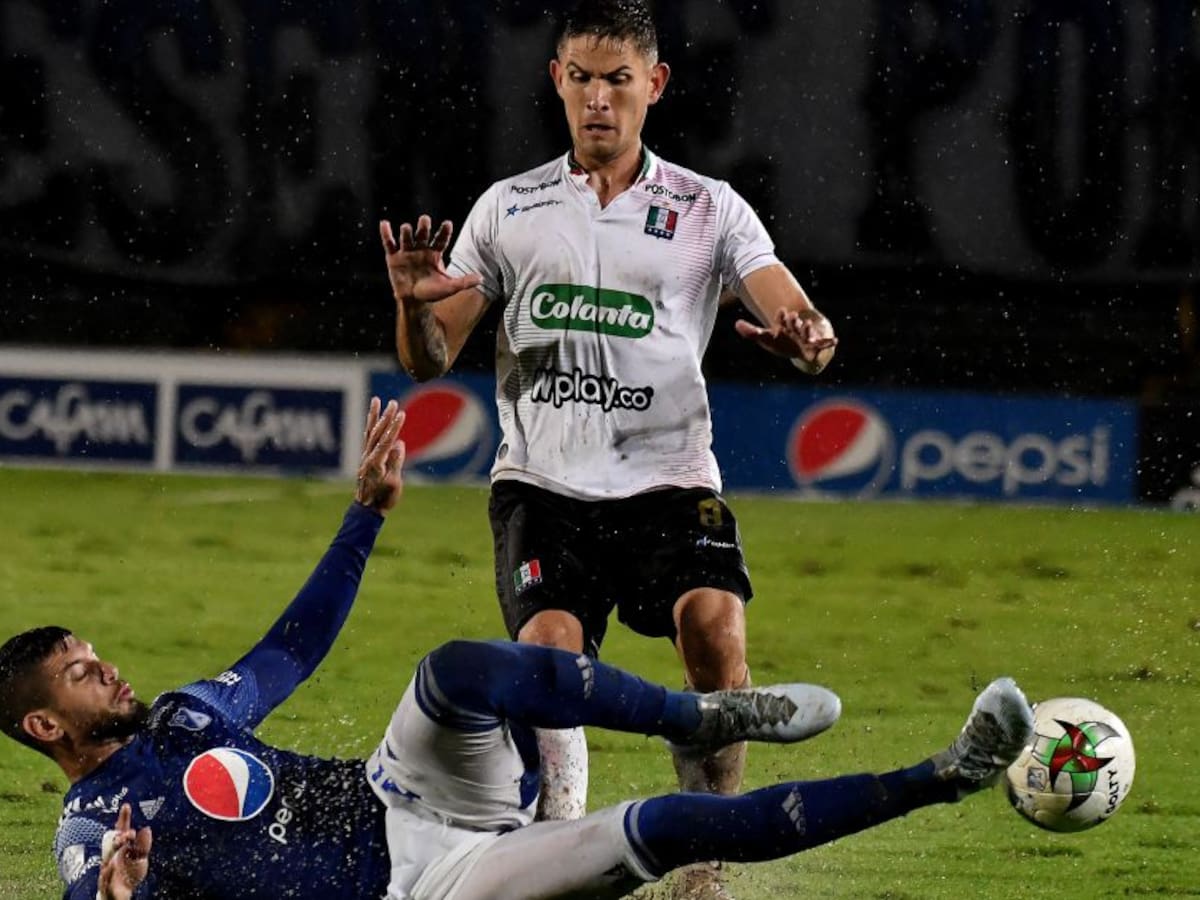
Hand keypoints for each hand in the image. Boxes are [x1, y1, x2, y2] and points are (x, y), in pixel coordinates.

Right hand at [98, 803, 150, 899]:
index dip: (123, 819)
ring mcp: (107, 870)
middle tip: (129, 834)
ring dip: (113, 851)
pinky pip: (104, 881)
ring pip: (106, 860)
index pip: (121, 832)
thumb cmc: (130, 873)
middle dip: (119, 838)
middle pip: (113, 845)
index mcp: (121, 848)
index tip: (126, 805)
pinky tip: (108, 870)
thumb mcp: (140, 857)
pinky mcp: (106, 886)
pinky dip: (105, 877)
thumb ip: (143, 844)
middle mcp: (112, 857)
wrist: (121, 894)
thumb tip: (146, 829)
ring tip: (121, 846)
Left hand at [355, 397, 405, 512]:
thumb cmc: (382, 498)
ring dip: (374, 416)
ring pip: (370, 432)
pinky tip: (373, 419)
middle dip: (385, 416)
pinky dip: (371, 427)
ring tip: (376, 400)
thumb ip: (396, 462)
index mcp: (375, 463)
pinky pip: (368, 438)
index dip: (394, 427)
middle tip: (393, 402)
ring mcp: (365, 456)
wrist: (367, 508)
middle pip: (377, 432)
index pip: (386, 441)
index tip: (401, 414)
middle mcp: (367, 457)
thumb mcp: (393, 482)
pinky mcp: (365, 458)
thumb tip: (399, 443)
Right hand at [379, 216, 482, 304]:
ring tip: (407, 228)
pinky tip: (384, 224)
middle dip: (424, 227)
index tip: (448, 224)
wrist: (414, 301)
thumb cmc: (433, 292)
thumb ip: (464, 282)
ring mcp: (407, 252)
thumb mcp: (450, 287)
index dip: (443, 232)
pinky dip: (386, 234)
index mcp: (435, 253)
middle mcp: (421, 249)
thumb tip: (482, 278)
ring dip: (407, 232)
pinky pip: (389, 243)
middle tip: (425, 220)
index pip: (441, 239)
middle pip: (423, 235)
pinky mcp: (393, 257)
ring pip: (407, 238)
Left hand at [735, 307, 837, 372]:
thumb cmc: (779, 342)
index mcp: (784, 326)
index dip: (781, 316)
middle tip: (792, 316)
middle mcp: (796, 329)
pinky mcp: (814, 346)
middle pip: (795, 324)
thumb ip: (751, 332)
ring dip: (807, 329)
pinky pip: (823, 344)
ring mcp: (806, 337)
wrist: (795, 347)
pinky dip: (829, 342)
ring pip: (806, 332)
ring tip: (807, 324)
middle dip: (793, 321)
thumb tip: (736, 324)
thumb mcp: (764, 338)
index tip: (781, 311)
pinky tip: (835, 340)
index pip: (781, 319)